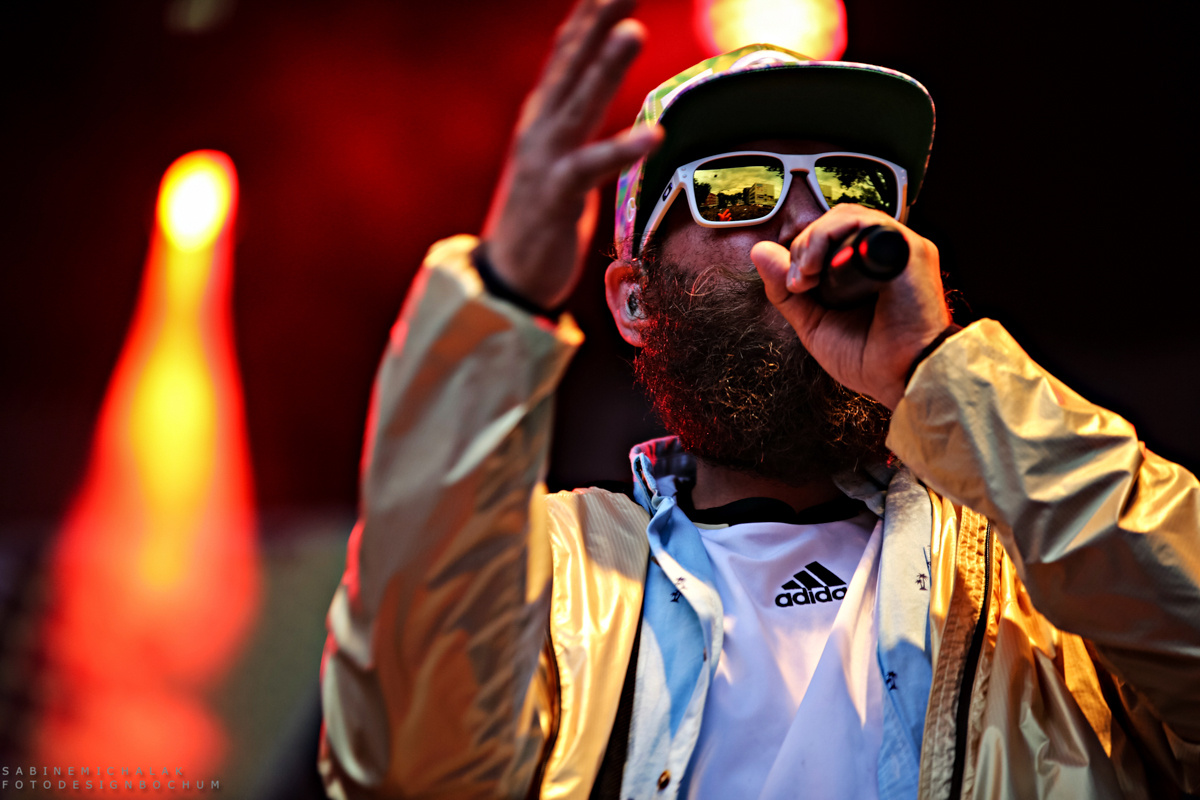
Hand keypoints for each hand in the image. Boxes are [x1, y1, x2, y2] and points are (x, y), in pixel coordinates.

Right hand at [481, 0, 662, 309]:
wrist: (507, 276)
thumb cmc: (540, 218)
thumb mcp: (557, 159)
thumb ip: (574, 122)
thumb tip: (596, 90)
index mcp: (541, 118)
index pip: (567, 54)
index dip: (589, 16)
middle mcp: (539, 129)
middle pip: (572, 64)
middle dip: (598, 21)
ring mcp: (544, 161)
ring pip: (579, 105)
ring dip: (606, 67)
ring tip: (634, 30)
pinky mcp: (556, 197)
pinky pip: (592, 168)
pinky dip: (621, 150)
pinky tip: (655, 136)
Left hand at [750, 204, 950, 409]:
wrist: (901, 378)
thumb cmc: (869, 357)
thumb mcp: (813, 321)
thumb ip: (786, 289)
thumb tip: (758, 250)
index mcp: (869, 266)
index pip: (831, 233)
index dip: (805, 249)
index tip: (795, 285)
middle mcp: (886, 252)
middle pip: (836, 219)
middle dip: (806, 244)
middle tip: (798, 281)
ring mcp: (900, 248)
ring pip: (847, 216)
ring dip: (815, 239)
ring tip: (807, 275)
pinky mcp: (910, 250)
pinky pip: (866, 223)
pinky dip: (832, 237)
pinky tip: (820, 268)